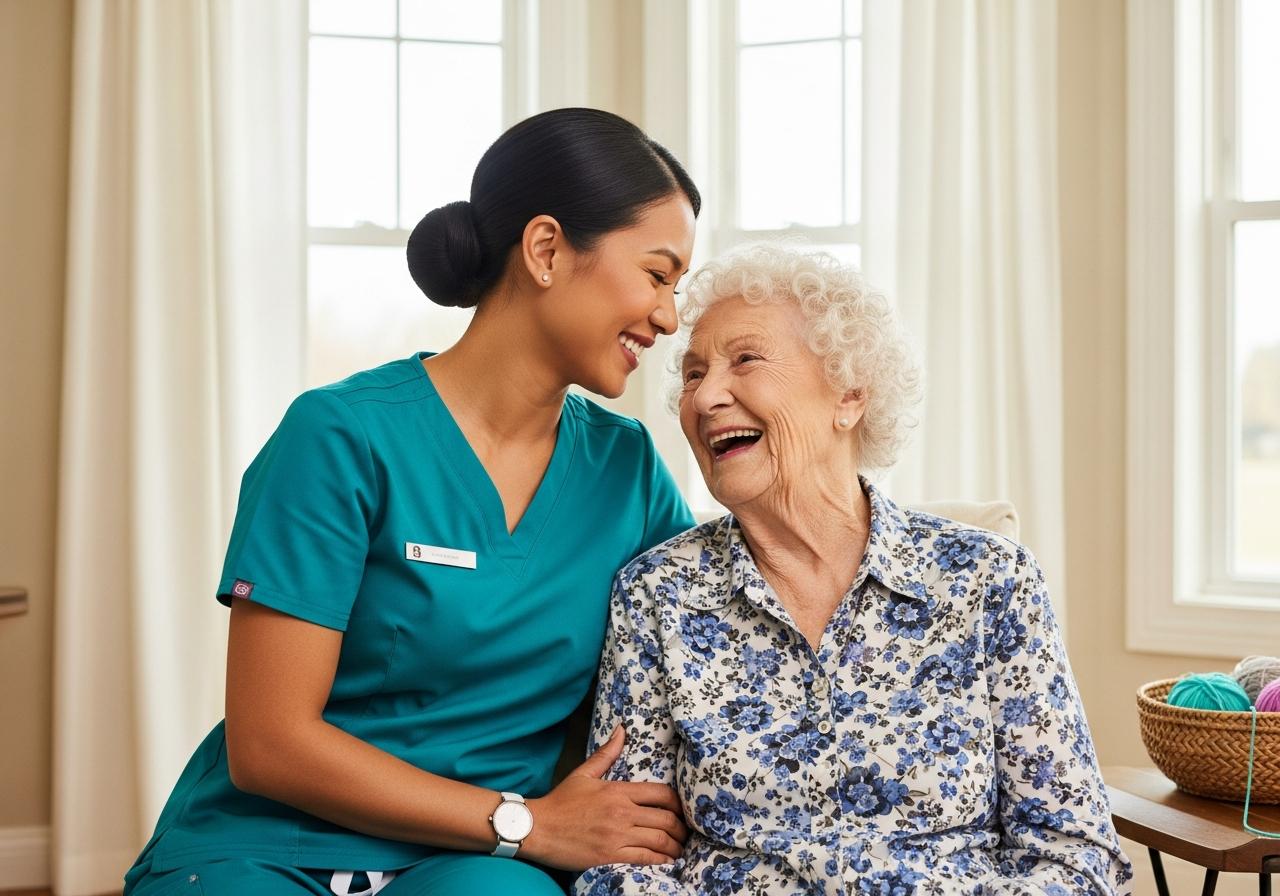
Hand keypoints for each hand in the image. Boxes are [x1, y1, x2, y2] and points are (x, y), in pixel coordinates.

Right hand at [521, 727, 687, 870]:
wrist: (537, 828)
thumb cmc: (560, 802)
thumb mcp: (583, 774)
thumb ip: (606, 754)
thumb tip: (621, 730)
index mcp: (617, 791)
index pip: (660, 794)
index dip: (678, 803)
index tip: (682, 810)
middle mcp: (621, 812)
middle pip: (665, 819)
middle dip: (680, 828)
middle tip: (685, 833)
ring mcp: (617, 836)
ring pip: (659, 840)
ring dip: (674, 846)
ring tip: (679, 850)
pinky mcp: (610, 856)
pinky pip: (645, 858)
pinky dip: (661, 860)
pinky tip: (667, 862)